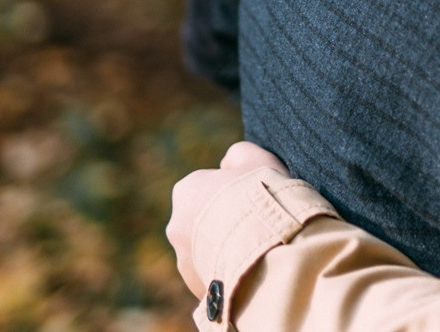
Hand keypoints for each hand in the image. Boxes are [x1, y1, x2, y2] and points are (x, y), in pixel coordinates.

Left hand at [167, 141, 289, 294]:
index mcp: (186, 189)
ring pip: (206, 250)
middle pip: (203, 220)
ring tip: (257, 249)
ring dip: (225, 249)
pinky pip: (213, 275)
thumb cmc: (260, 196)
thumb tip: (227, 163)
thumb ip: (239, 154)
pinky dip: (228, 272)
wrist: (263, 245)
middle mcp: (176, 225)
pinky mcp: (195, 285)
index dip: (233, 191)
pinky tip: (251, 269)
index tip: (253, 198)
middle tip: (255, 223)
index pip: (207, 187)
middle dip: (223, 222)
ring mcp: (183, 259)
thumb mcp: (257, 159)